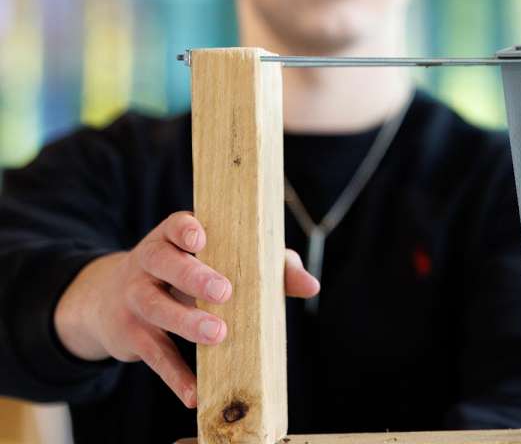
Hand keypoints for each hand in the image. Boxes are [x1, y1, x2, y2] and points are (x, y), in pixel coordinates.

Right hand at [53, 211, 319, 407]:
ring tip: (218, 334)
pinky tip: (195, 392)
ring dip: (186, 321)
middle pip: (165, 263)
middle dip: (194, 276)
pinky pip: (154, 354)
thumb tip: (312, 285)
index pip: (175, 225)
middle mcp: (147, 262)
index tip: (201, 238)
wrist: (109, 302)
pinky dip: (175, 375)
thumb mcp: (220, 262)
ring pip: (155, 306)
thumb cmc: (189, 274)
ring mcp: (134, 298)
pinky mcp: (130, 335)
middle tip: (224, 291)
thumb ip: (270, 266)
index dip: (186, 229)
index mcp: (172, 238)